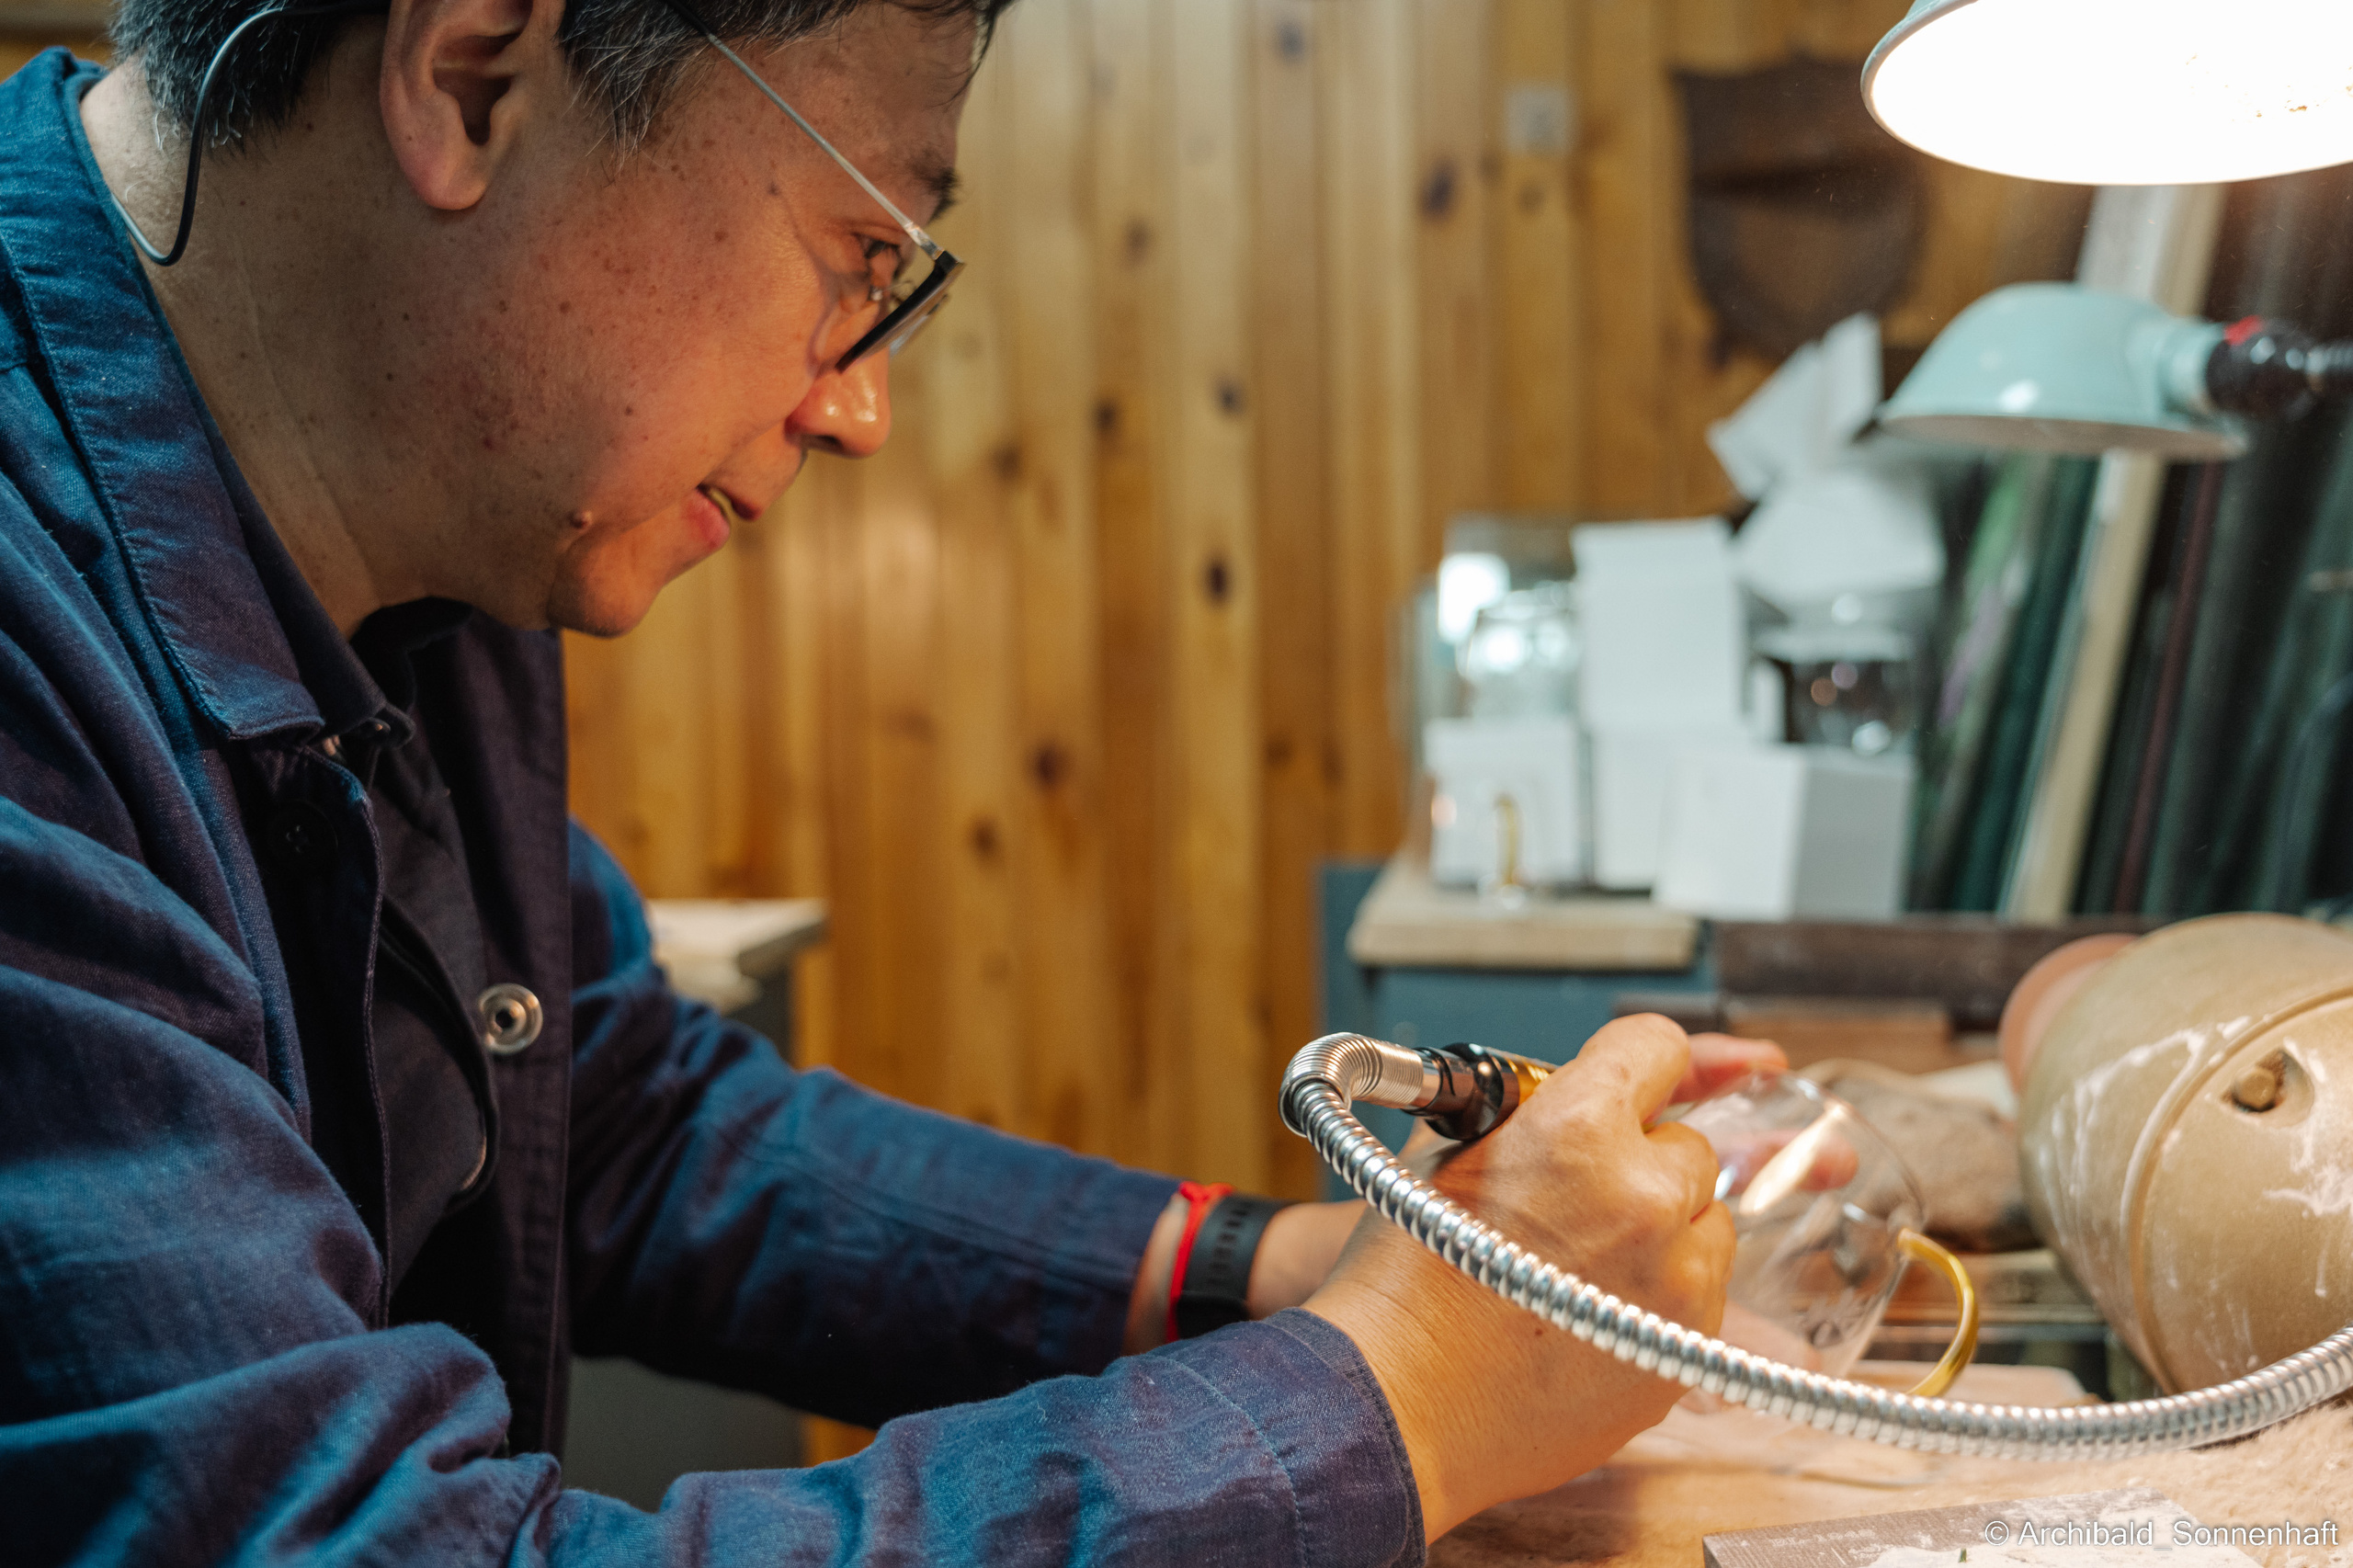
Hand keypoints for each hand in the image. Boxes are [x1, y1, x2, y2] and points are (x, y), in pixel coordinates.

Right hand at [1234, 1031, 1784, 1319]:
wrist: (1398, 1402)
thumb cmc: (1404, 1281)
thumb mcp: (1448, 1149)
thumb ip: (1534, 1108)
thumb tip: (1593, 1087)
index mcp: (1578, 1128)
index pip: (1656, 1045)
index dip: (1638, 1062)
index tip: (1636, 1078)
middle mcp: (1644, 1195)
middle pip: (1687, 1145)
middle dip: (1639, 1161)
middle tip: (1575, 1200)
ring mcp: (1678, 1279)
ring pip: (1707, 1221)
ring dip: (1663, 1229)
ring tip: (1580, 1265)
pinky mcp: (1691, 1345)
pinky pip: (1704, 1294)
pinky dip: (1664, 1295)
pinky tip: (1591, 1313)